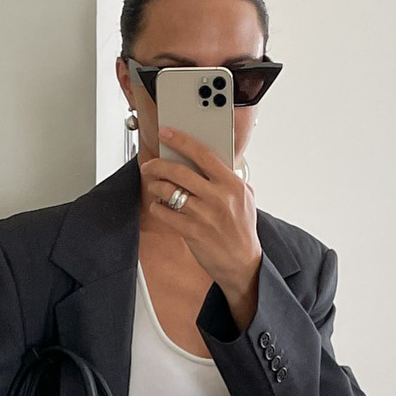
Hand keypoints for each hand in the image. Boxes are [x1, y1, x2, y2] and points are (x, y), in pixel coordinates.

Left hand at [140, 127, 261, 313]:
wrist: (242, 263)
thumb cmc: (242, 229)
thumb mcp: (245, 198)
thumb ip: (229, 179)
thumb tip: (207, 161)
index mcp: (232, 184)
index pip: (203, 154)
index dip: (181, 140)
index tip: (166, 132)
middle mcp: (218, 197)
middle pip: (180, 171)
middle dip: (159, 164)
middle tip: (150, 164)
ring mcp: (204, 215)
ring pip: (169, 191)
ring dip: (156, 186)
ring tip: (154, 185)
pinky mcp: (192, 232)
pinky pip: (166, 213)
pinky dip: (158, 208)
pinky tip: (160, 207)